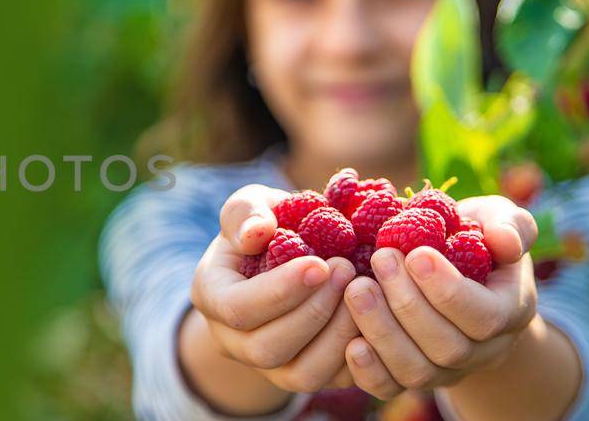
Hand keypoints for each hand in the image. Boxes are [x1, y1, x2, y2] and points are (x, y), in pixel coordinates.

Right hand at [185, 184, 359, 393]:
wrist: (284, 262)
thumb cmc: (268, 229)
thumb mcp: (251, 207)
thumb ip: (246, 212)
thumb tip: (257, 232)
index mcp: (212, 297)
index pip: (238, 309)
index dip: (280, 291)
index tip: (319, 263)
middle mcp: (235, 341)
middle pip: (267, 349)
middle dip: (313, 312)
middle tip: (347, 270)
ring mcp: (271, 367)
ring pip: (302, 375)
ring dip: (338, 336)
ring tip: (363, 292)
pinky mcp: (308, 376)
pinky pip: (333, 381)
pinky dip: (360, 354)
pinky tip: (375, 316)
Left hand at [341, 196, 539, 399]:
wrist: (451, 272)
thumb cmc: (473, 238)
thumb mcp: (497, 221)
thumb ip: (509, 225)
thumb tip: (504, 241)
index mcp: (509, 312)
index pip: (483, 316)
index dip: (448, 290)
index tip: (415, 253)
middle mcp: (481, 351)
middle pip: (447, 347)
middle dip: (408, 304)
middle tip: (379, 259)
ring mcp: (444, 370)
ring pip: (416, 370)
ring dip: (382, 332)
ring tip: (356, 290)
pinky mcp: (408, 377)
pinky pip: (388, 387)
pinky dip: (368, 370)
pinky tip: (350, 342)